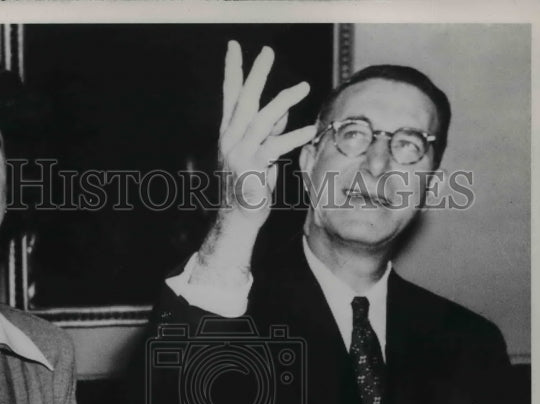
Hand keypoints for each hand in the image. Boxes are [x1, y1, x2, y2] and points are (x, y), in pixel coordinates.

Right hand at [191, 42, 316, 285]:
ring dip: (284, 101)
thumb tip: (281, 112)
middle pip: (243, 100)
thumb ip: (267, 131)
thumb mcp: (257, 154)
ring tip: (304, 87)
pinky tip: (311, 129)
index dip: (232, 71)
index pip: (229, 96)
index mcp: (228, 133)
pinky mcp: (252, 169)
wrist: (237, 220)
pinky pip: (275, 147)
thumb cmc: (248, 187)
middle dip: (256, 75)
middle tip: (267, 52)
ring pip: (261, 119)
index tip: (234, 47)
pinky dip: (293, 137)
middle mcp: (230, 140)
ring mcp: (239, 154)